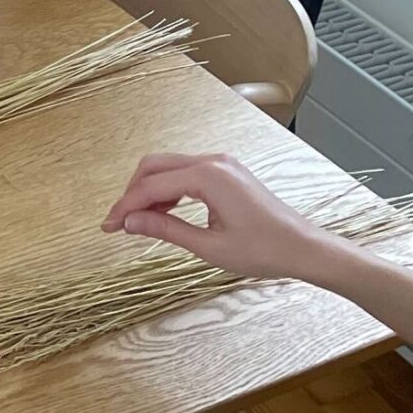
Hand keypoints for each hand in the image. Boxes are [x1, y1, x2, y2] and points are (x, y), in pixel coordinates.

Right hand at [101, 153, 332, 281]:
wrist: (305, 248)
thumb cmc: (264, 251)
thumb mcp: (209, 247)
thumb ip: (165, 229)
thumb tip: (129, 222)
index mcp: (208, 177)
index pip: (151, 186)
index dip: (125, 206)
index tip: (108, 227)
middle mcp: (213, 161)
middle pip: (154, 166)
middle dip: (133, 193)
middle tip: (120, 223)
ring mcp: (222, 164)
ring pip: (169, 167)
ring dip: (149, 190)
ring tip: (141, 221)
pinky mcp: (227, 172)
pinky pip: (186, 172)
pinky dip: (169, 189)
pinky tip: (165, 211)